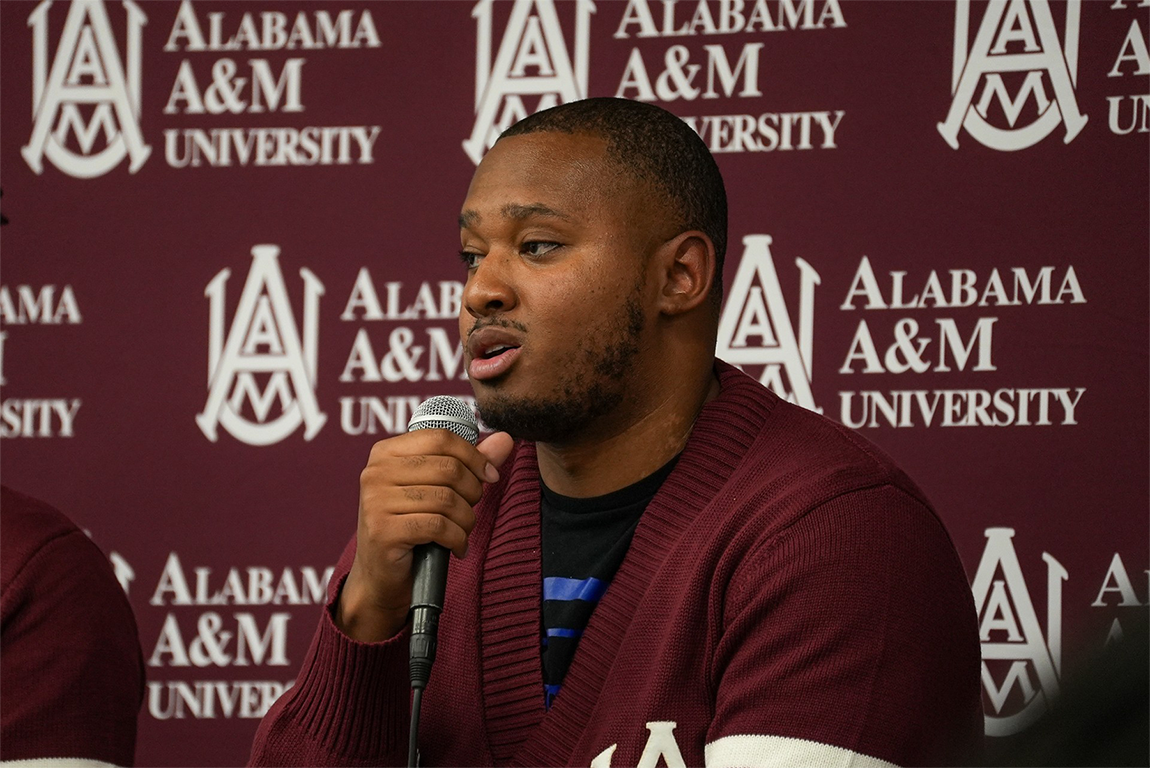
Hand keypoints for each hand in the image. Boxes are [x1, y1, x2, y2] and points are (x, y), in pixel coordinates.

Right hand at [335, 429, 514, 641]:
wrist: (381, 576)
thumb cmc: (412, 526)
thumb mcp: (438, 488)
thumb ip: (471, 462)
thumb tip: (505, 438)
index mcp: (386, 452)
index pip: (441, 438)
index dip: (474, 456)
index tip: (490, 475)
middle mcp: (376, 472)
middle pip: (448, 468)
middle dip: (472, 492)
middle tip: (469, 510)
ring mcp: (376, 501)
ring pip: (447, 499)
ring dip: (466, 520)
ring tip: (462, 531)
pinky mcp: (383, 531)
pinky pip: (439, 526)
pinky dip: (457, 539)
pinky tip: (456, 547)